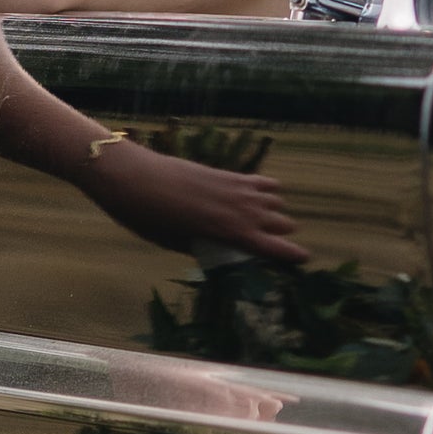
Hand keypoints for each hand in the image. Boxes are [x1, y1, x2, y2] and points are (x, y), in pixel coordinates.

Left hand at [74, 138, 308, 264]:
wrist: (129, 174)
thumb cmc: (145, 216)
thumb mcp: (174, 241)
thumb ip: (203, 246)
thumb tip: (220, 251)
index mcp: (227, 231)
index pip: (272, 246)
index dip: (291, 255)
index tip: (303, 261)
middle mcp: (239, 208)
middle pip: (280, 222)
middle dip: (280, 235)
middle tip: (270, 247)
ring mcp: (234, 187)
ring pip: (275, 200)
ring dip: (274, 212)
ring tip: (264, 222)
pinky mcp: (225, 172)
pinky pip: (260, 182)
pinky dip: (266, 191)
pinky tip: (260, 197)